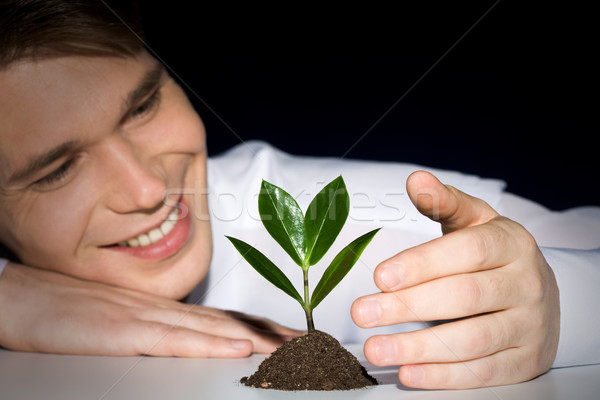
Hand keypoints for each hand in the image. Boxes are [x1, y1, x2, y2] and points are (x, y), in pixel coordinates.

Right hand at [0, 262, 299, 356]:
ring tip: (295, 349)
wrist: (18, 298)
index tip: (294, 338)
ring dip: (257, 338)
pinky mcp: (121, 333)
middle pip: (229, 322)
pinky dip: (211, 343)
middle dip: (274, 336)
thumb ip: (154, 334)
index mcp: (161, 309)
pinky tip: (238, 348)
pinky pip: (174, 338)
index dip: (262, 328)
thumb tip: (187, 345)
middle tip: (313, 345)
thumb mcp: (117, 323)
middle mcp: (161, 309)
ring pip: (213, 328)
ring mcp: (143, 318)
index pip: (223, 319)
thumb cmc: (64, 312)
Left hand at [351, 171, 559, 388]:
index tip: (381, 276)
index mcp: (511, 243)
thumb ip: (444, 203)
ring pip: (472, 340)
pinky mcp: (525, 361)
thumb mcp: (475, 221)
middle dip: (408, 306)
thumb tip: (416, 180)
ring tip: (376, 348)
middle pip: (464, 296)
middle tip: (363, 313)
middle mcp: (526, 283)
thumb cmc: (494, 254)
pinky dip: (443, 376)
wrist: (538, 292)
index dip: (422, 264)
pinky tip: (408, 373)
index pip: (467, 252)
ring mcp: (529, 325)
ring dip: (419, 348)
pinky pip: (482, 372)